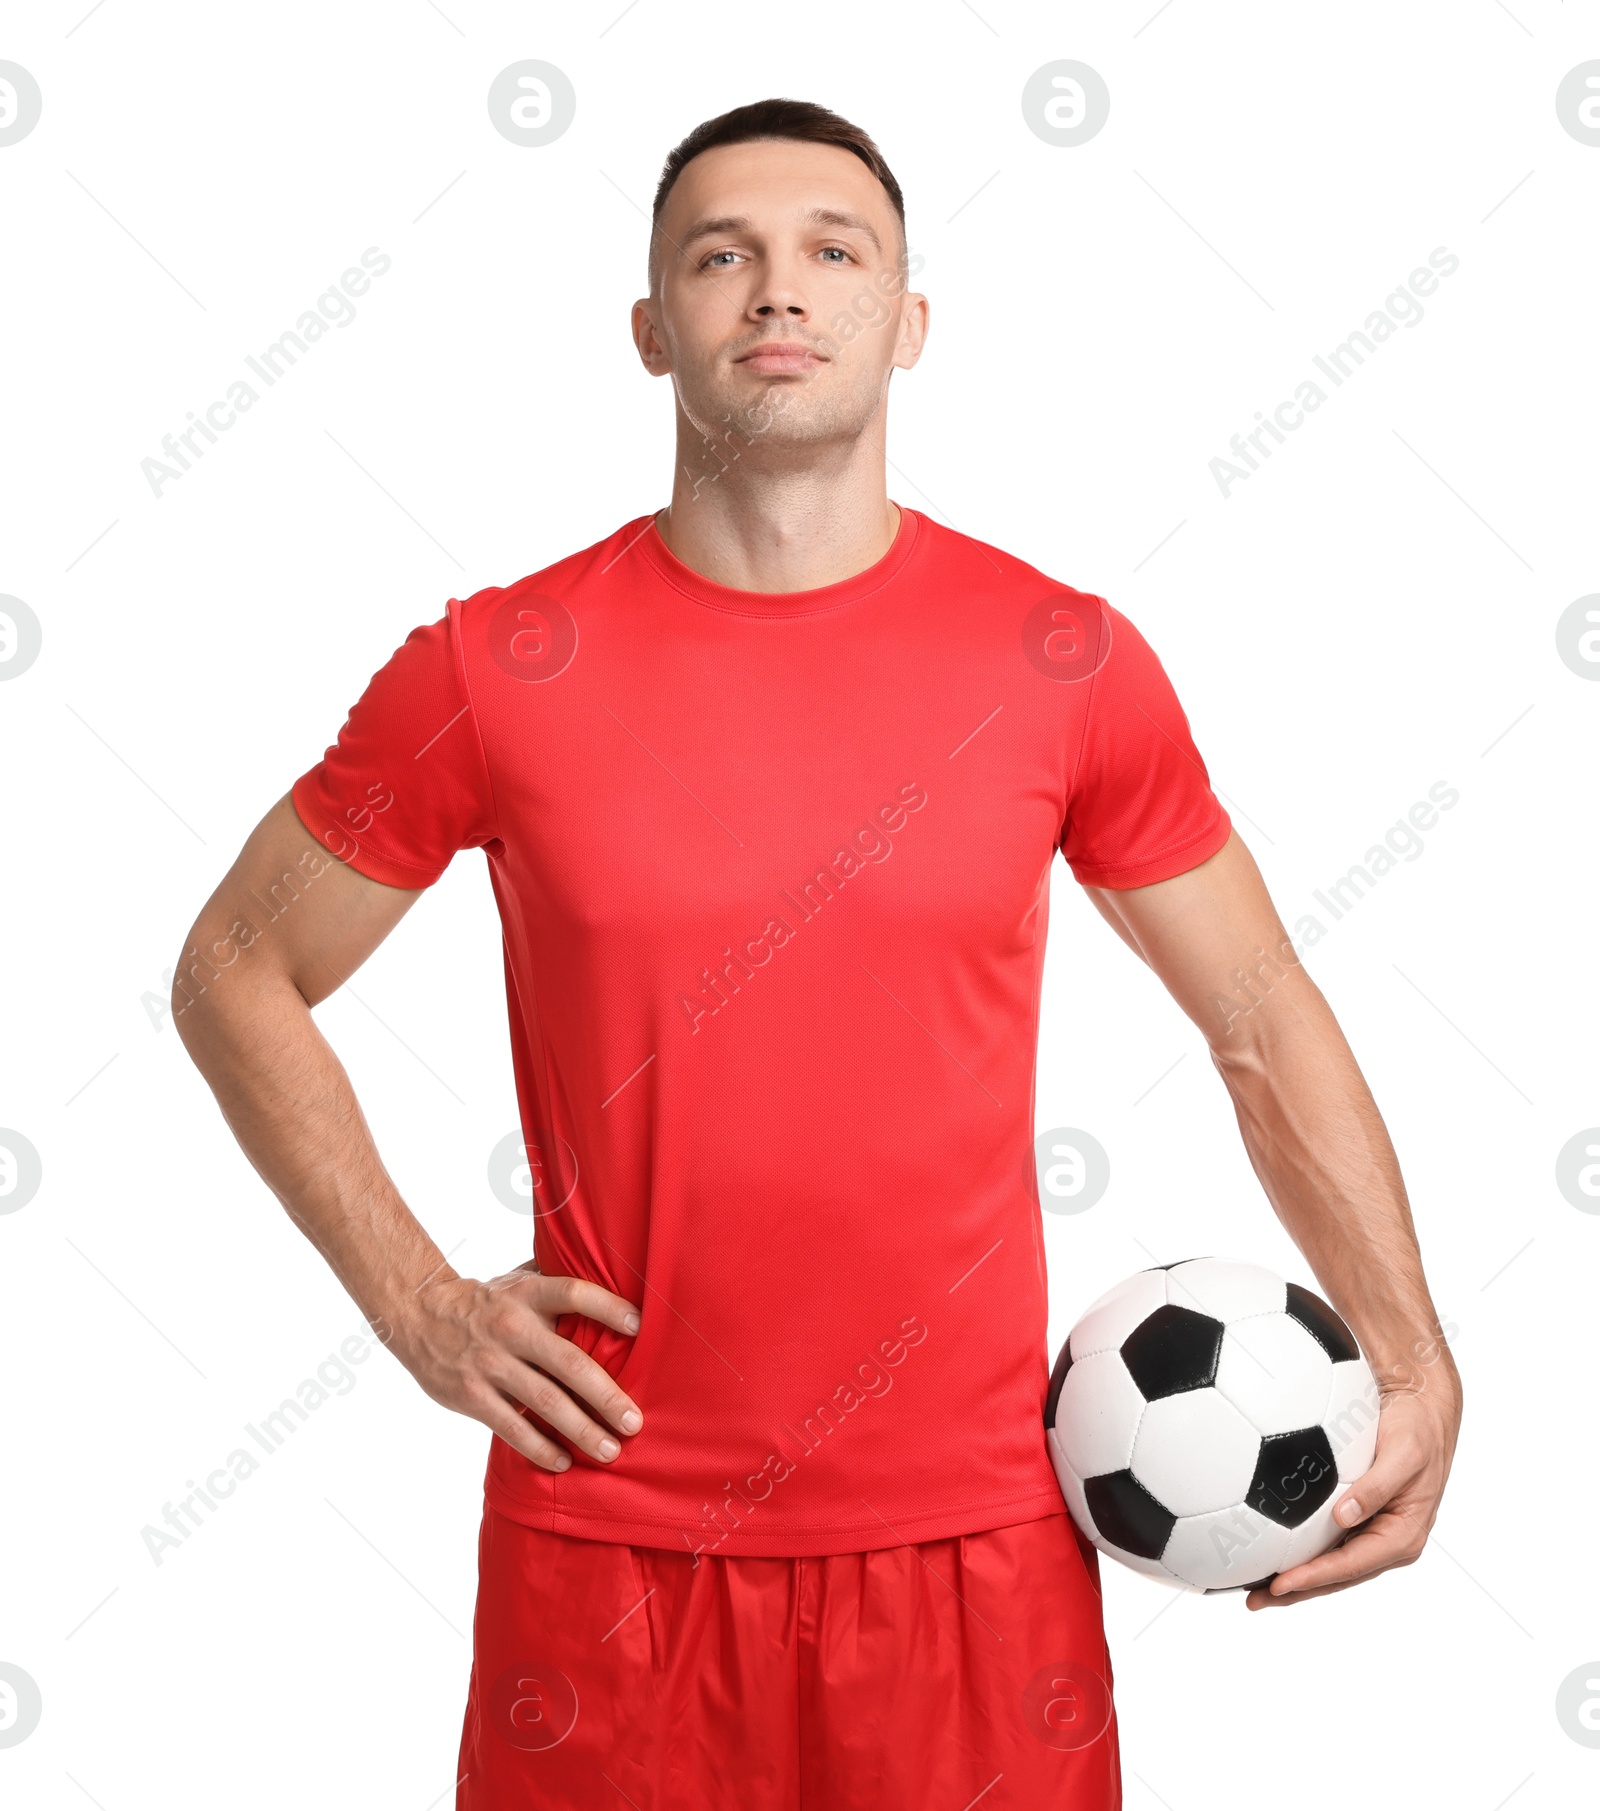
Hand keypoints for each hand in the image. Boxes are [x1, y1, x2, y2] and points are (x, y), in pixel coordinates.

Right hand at [388, 1261, 643, 1471]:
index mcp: (528, 1295)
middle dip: (606, 1396)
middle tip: (634, 1422)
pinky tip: (563, 1462)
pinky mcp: (471, 1395)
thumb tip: (614, 1278)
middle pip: (569, 1362)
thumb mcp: (518, 1281)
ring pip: (545, 1402)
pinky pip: (512, 1427)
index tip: (640, 1326)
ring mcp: (490, 1363)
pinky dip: (540, 1448)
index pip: (573, 1294)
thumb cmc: (487, 1300)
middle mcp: (512, 1327)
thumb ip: (557, 1285)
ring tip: (609, 1450)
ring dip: (581, 1430)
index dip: (607, 1307)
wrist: (418, 1314)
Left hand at [1246, 1358, 1461, 1608]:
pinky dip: (1296, 1547)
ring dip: (1292, 1576)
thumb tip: (1344, 1516)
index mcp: (1402, 1537)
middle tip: (1253, 1600)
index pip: (1350, 1566)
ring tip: (1251, 1586)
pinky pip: (1324, 1538)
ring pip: (1327, 1563)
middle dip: (1295, 1591)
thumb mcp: (1405, 1454)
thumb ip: (1377, 1486)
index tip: (1279, 1584)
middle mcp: (1385, 1540)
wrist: (1423, 1409)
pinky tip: (1266, 1545)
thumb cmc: (1418, 1430)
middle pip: (1334, 1575)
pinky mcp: (1356, 1515)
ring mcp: (1370, 1530)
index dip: (1314, 1577)